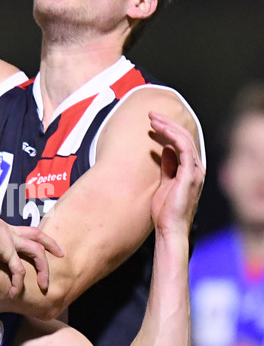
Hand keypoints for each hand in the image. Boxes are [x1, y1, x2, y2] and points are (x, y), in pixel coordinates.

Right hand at [0, 207, 62, 298]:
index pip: (20, 229)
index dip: (31, 234)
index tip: (38, 240)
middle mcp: (8, 231)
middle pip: (36, 235)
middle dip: (50, 243)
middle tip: (61, 253)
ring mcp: (10, 240)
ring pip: (36, 253)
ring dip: (43, 269)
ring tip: (44, 285)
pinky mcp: (6, 251)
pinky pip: (18, 270)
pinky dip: (18, 283)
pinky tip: (15, 294)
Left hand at [148, 112, 204, 234]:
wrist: (169, 230)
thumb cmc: (165, 212)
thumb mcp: (164, 184)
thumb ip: (167, 166)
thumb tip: (164, 149)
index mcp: (190, 170)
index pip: (181, 142)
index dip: (168, 129)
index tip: (152, 122)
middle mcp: (196, 169)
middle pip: (184, 137)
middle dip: (167, 123)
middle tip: (151, 114)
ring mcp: (195, 172)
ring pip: (184, 140)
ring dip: (168, 127)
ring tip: (153, 119)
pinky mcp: (190, 176)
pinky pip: (183, 150)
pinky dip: (173, 138)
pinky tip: (161, 132)